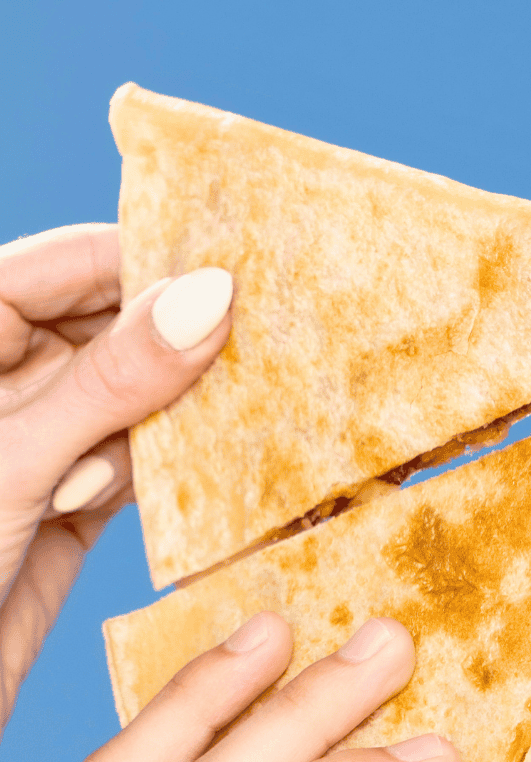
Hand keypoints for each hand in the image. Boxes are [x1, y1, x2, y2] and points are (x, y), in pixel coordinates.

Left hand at [0, 223, 232, 725]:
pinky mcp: (70, 503)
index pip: (62, 264)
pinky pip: (143, 464)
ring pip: (136, 396)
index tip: (237, 266)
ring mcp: (39, 441)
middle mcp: (3, 381)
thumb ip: (113, 380)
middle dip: (182, 331)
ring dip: (192, 404)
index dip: (145, 258)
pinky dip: (184, 466)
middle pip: (109, 324)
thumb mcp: (17, 461)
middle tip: (274, 335)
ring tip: (268, 400)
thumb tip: (212, 296)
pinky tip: (233, 465)